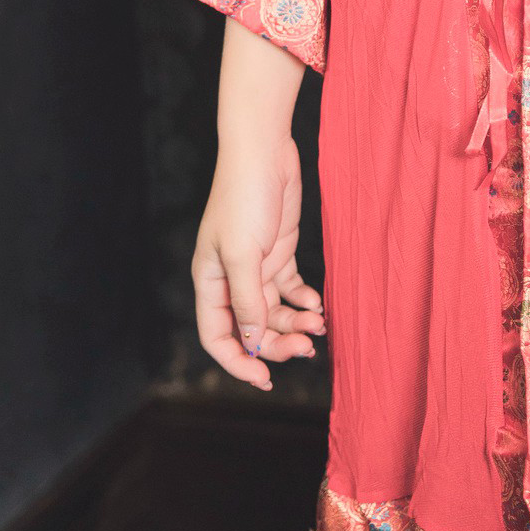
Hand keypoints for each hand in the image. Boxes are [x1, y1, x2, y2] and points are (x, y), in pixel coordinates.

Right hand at [192, 133, 325, 390]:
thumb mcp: (243, 254)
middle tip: (307, 346)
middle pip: (252, 328)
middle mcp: (231, 279)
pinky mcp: (278, 251)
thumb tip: (252, 343)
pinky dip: (303, 299)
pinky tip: (317, 304)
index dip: (238, 362)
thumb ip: (248, 301)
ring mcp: (256, 266)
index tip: (264, 378)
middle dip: (277, 342)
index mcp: (210, 282)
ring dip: (295, 322)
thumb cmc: (244, 197)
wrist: (264, 151)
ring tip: (319, 324)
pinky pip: (289, 288)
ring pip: (274, 311)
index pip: (218, 336)